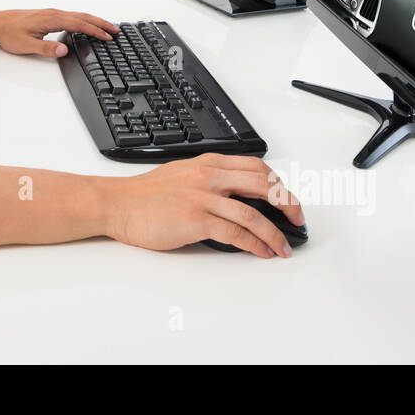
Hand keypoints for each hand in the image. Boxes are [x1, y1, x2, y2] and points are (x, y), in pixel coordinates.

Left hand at [0, 8, 119, 57]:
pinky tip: (86, 25)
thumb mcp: (26, 45)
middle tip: (116, 30)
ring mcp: (51, 13)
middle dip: (101, 23)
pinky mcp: (48, 16)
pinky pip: (71, 16)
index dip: (95, 31)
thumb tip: (64, 50)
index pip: (79, 24)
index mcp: (51, 18)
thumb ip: (46, 48)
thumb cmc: (8, 33)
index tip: (108, 37)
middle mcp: (53, 13)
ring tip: (106, 28)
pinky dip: (84, 20)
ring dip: (94, 21)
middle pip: (83, 16)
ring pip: (78, 15)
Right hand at [103, 153, 304, 256]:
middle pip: (264, 185)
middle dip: (288, 204)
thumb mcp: (183, 175)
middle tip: (297, 220)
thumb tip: (238, 198)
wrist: (117, 203)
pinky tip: (262, 251)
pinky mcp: (196, 220)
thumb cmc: (145, 194)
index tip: (288, 200)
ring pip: (254, 213)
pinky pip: (236, 233)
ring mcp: (203, 197)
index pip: (257, 167)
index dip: (279, 184)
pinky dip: (255, 244)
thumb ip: (210, 180)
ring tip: (284, 247)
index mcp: (208, 163)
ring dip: (275, 233)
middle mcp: (209, 176)